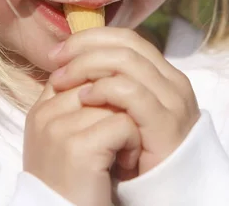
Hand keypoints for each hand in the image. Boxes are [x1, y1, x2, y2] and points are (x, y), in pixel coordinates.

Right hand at [24, 81, 140, 205]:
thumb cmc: (75, 185)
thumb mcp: (69, 141)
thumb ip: (79, 109)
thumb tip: (110, 76)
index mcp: (41, 110)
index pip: (79, 70)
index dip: (107, 86)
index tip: (119, 114)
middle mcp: (45, 115)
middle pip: (99, 81)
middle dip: (121, 104)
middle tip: (124, 137)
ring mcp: (58, 129)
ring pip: (114, 98)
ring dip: (131, 125)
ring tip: (125, 152)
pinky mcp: (77, 147)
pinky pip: (122, 123)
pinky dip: (133, 142)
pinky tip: (127, 163)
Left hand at [49, 27, 200, 177]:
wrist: (152, 196)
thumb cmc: (129, 153)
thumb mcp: (116, 112)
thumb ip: (104, 85)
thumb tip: (67, 61)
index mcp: (161, 74)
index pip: (126, 38)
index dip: (90, 38)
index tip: (58, 51)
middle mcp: (172, 81)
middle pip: (126, 43)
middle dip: (85, 47)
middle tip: (56, 60)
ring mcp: (172, 100)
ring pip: (127, 61)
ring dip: (88, 65)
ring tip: (63, 80)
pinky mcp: (165, 123)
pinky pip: (131, 92)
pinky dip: (104, 89)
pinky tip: (83, 99)